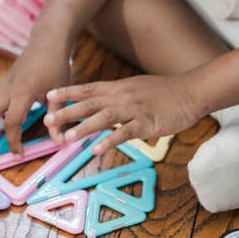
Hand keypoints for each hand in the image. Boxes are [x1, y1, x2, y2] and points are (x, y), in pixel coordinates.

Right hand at [0, 41, 70, 157]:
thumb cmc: (56, 65)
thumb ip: (57, 118)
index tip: (17, 155)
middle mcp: (7, 88)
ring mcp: (1, 84)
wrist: (47, 41)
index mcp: (23, 92)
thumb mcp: (61, 92)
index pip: (12, 122)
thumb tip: (60, 141)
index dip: (13, 142)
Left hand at [44, 72, 202, 154]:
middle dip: (67, 112)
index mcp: (119, 87)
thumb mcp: (137, 88)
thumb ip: (119, 96)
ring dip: (84, 127)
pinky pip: (126, 132)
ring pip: (104, 117)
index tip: (48, 96)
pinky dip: (110, 141)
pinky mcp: (147, 123)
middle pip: (90, 102)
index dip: (68, 92)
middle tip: (47, 120)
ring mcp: (135, 109)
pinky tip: (97, 150)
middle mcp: (123, 96)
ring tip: (66, 139)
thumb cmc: (165, 92)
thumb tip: (103, 104)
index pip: (88, 88)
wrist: (191, 91)